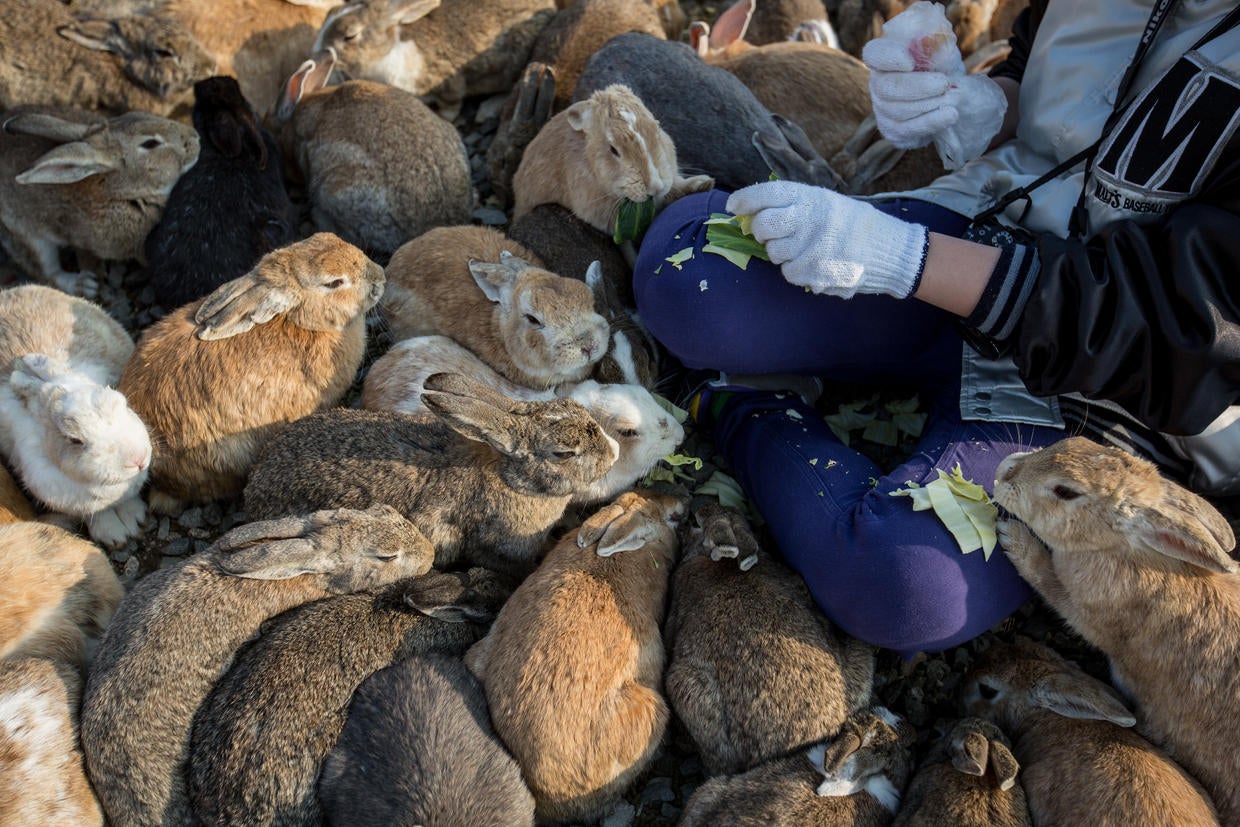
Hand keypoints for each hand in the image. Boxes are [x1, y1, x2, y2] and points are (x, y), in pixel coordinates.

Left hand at [726, 181, 928, 298]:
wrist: (891, 251)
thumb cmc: (854, 226)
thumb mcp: (829, 204)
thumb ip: (796, 206)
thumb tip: (753, 215)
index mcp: (814, 197)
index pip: (769, 193)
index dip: (746, 199)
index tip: (734, 206)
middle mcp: (812, 219)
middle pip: (763, 226)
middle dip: (761, 231)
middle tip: (770, 233)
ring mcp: (814, 246)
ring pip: (774, 253)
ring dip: (782, 253)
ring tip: (805, 248)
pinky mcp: (817, 271)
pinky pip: (788, 273)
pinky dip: (796, 270)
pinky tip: (814, 263)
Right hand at [863, 38, 1005, 162]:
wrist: (950, 94)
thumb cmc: (942, 63)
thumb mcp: (944, 46)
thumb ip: (937, 42)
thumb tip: (929, 40)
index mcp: (884, 56)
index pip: (874, 54)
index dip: (889, 58)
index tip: (910, 62)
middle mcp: (877, 83)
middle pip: (886, 87)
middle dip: (918, 86)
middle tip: (945, 83)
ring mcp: (882, 109)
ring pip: (898, 110)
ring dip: (930, 104)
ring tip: (955, 96)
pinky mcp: (893, 131)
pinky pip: (908, 129)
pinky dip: (932, 121)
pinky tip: (951, 114)